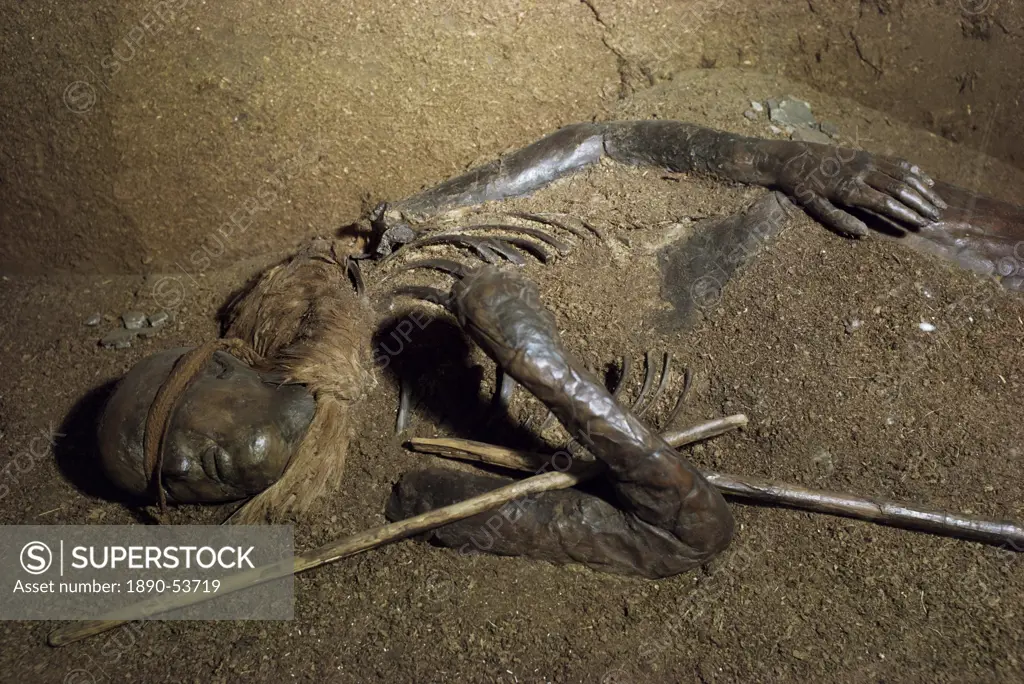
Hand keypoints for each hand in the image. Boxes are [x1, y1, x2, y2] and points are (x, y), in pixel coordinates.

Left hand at [762, 141, 946, 237]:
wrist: (792, 157)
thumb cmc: (801, 186)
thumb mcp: (812, 207)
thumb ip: (838, 220)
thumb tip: (864, 234)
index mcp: (848, 189)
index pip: (884, 203)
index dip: (905, 214)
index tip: (920, 224)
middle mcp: (862, 173)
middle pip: (899, 188)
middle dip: (920, 204)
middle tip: (936, 218)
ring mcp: (866, 161)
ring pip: (902, 174)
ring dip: (922, 189)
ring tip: (938, 203)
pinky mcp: (867, 154)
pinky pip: (895, 162)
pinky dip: (914, 172)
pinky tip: (927, 182)